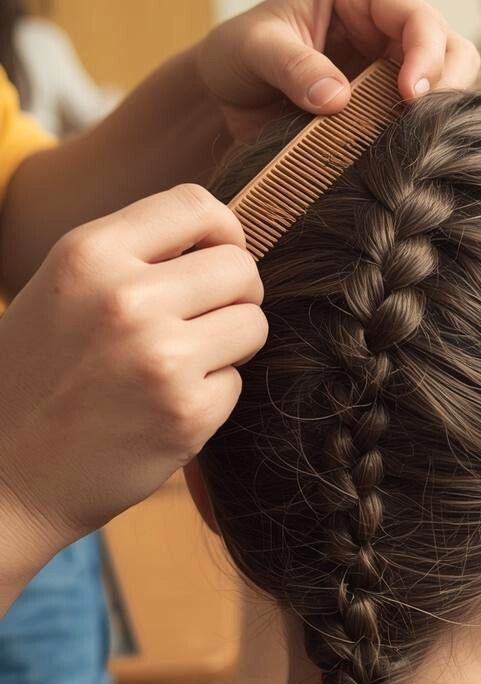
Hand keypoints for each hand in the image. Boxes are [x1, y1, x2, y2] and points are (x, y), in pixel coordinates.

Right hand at [0, 185, 267, 548]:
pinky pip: (238, 382)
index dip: (222, 230)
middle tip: (199, 322)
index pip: (197, 205)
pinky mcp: (187, 413)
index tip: (214, 257)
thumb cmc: (39, 375)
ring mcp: (159, 358)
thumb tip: (227, 236)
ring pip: (253, 322)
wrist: (2, 478)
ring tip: (179, 364)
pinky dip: (212, 396)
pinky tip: (162, 408)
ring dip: (230, 344)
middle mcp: (125, 299)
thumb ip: (136, 255)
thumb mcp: (65, 289)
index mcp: (88, 254)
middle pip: (240, 266)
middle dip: (233, 294)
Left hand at [196, 0, 479, 140]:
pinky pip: (430, 119)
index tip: (409, 98)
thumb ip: (292, 66)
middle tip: (420, 126)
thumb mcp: (252, 50)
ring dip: (440, 115)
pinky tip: (403, 157)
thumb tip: (337, 99)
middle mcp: (388, 26)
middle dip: (446, 87)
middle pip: (452, 50)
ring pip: (451, 86)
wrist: (226, 98)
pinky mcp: (394, 105)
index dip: (426, 56)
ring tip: (411, 144)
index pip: (418, 17)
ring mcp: (396, 67)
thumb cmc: (237, 57)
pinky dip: (425, 138)